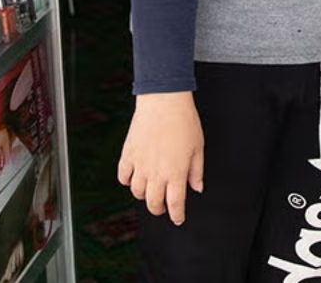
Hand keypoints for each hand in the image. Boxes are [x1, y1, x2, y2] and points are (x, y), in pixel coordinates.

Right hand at [117, 92, 203, 224]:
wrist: (164, 102)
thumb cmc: (184, 121)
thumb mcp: (198, 147)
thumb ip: (196, 171)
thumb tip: (196, 188)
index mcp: (175, 173)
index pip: (175, 203)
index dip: (177, 215)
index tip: (178, 218)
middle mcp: (156, 173)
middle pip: (153, 203)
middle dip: (159, 210)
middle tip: (164, 208)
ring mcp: (139, 165)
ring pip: (137, 192)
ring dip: (144, 196)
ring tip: (151, 191)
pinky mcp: (128, 154)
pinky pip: (123, 176)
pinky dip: (127, 181)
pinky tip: (134, 177)